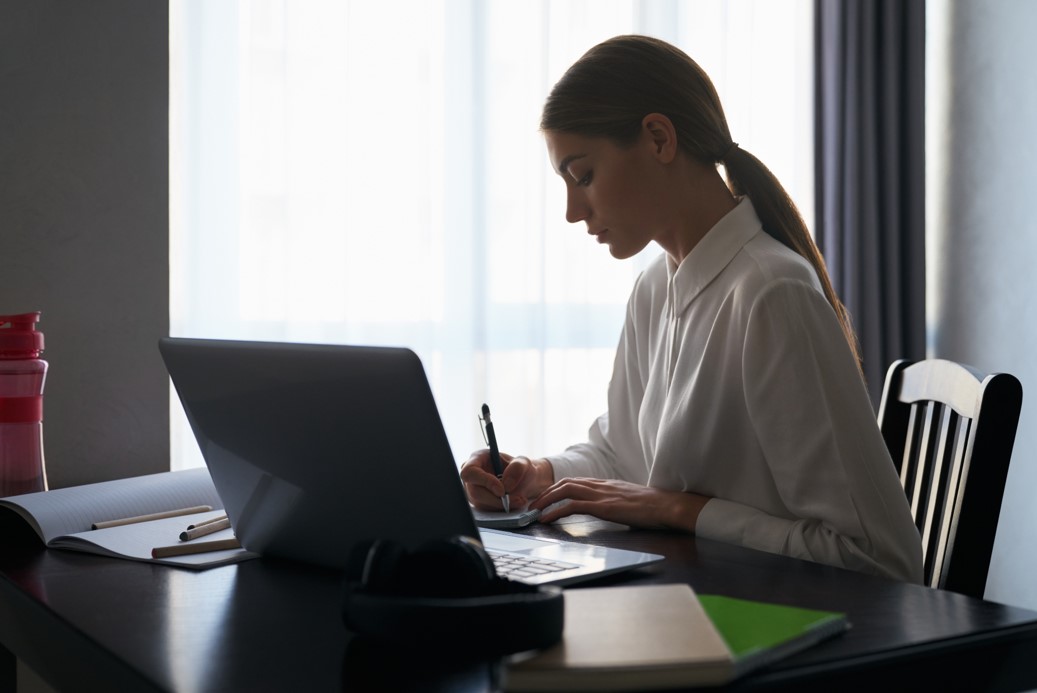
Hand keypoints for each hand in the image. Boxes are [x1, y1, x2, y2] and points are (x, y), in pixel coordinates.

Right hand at [460, 450, 553, 510]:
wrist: (524, 481)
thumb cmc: (520, 468)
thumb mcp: (523, 462)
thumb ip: (517, 468)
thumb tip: (506, 485)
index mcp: (477, 459)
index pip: (470, 471)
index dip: (484, 481)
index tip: (502, 490)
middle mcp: (472, 476)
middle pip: (475, 492)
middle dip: (497, 499)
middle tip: (517, 500)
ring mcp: (474, 490)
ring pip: (482, 504)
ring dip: (502, 505)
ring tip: (520, 500)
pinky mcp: (479, 503)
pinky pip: (487, 510)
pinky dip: (502, 509)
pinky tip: (514, 503)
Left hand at [529, 477, 709, 531]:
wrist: (668, 506)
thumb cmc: (653, 506)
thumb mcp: (628, 500)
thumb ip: (614, 501)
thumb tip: (607, 508)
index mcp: (606, 483)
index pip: (575, 481)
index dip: (556, 488)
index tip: (545, 497)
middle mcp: (600, 485)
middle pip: (565, 482)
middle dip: (546, 492)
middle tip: (533, 505)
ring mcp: (601, 494)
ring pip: (565, 490)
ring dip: (545, 500)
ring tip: (533, 511)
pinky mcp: (604, 506)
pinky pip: (573, 506)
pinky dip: (556, 511)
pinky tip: (547, 519)